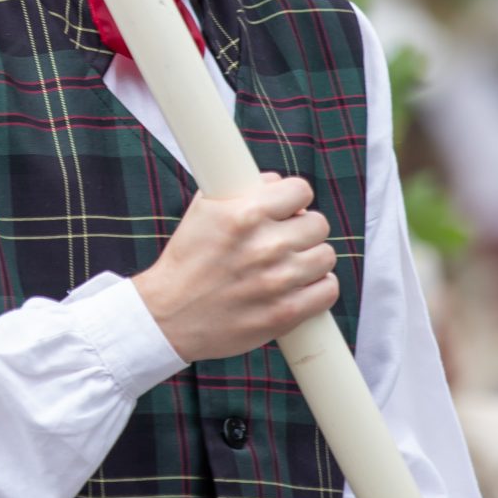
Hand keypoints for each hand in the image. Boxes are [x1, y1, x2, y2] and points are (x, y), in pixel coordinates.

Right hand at [132, 173, 338, 363]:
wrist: (169, 315)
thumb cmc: (186, 260)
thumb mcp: (204, 210)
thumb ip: (242, 191)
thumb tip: (277, 183)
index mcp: (245, 215)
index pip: (301, 190)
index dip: (294, 199)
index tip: (288, 209)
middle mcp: (265, 246)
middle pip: (318, 224)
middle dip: (303, 229)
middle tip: (287, 239)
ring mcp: (278, 281)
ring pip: (326, 256)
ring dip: (311, 259)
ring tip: (292, 264)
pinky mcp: (285, 313)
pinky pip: (328, 290)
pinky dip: (318, 288)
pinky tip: (300, 287)